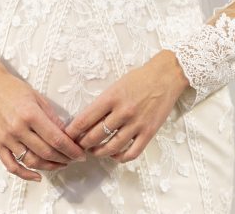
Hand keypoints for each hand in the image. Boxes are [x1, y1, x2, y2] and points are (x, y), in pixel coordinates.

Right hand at [0, 53, 86, 181]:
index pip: (56, 139)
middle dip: (64, 158)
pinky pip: (11, 166)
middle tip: (74, 159)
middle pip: (46, 152)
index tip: (81, 154)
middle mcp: (18, 129)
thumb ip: (51, 116)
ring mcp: (6, 139)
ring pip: (31, 161)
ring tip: (61, 165)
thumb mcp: (37, 96)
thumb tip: (65, 133)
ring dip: (49, 167)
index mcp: (31, 114)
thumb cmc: (13, 87)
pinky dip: (25, 174)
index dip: (71, 149)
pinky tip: (37, 176)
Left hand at [63, 50, 189, 162]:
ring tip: (94, 151)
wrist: (166, 76)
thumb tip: (88, 119)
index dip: (73, 130)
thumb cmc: (140, 77)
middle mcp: (122, 111)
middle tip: (78, 145)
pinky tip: (115, 154)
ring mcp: (136, 123)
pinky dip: (120, 157)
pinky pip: (132, 153)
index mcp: (111, 97)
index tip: (67, 135)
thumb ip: (104, 102)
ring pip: (111, 147)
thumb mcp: (117, 85)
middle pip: (95, 136)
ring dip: (99, 152)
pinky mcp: (149, 132)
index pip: (85, 119)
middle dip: (83, 143)